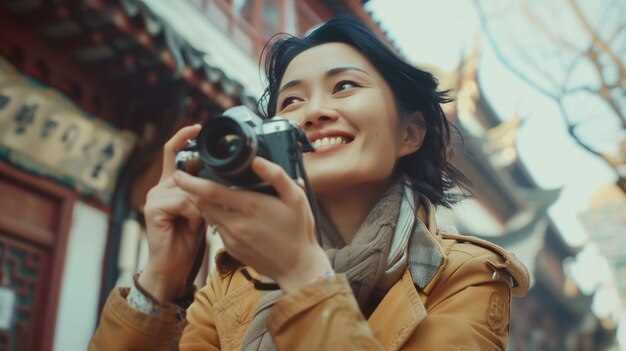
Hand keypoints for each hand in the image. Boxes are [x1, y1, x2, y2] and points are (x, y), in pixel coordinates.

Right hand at [139, 124, 204, 302]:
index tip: (198, 127)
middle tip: (204, 212)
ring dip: (200, 206)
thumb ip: (203, 191)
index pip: (173, 153)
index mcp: (170, 185)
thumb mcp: (201, 209)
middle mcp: (159, 187)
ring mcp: (154, 197)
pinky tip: (191, 226)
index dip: (184, 137)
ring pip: (188, 188)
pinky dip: (194, 214)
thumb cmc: (189, 240)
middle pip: (187, 172)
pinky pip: (184, 201)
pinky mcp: (153, 209)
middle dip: (203, 190)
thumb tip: (216, 176)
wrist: (174, 267)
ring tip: (197, 223)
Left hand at [174, 157, 331, 292]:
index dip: (191, 181)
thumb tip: (256, 160)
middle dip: (197, 191)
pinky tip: (234, 215)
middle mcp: (236, 223)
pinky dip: (220, 219)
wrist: (296, 267)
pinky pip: (218, 228)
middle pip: (203, 203)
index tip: (179, 172)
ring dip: (208, 205)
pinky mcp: (230, 248)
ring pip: (209, 215)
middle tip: (199, 178)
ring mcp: (231, 238)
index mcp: (250, 206)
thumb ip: (276, 176)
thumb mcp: (296, 198)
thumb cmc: (298, 230)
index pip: (211, 191)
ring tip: (218, 195)